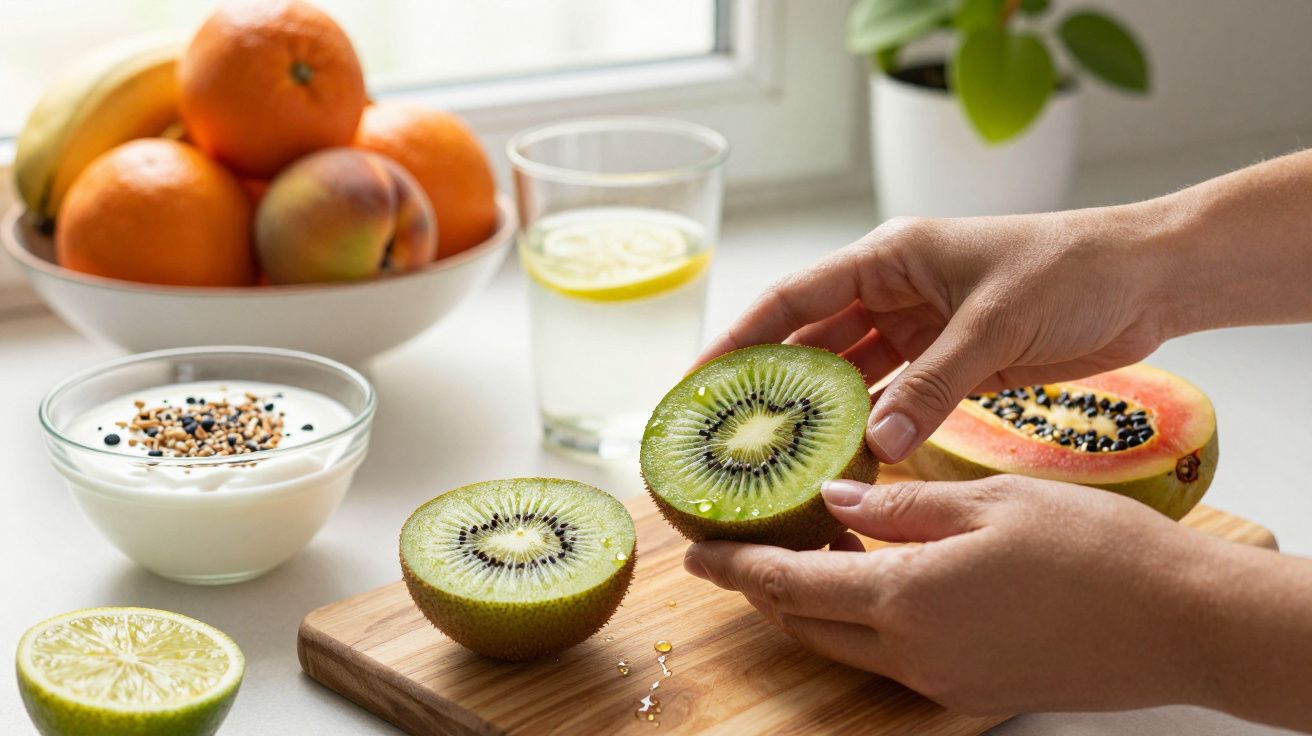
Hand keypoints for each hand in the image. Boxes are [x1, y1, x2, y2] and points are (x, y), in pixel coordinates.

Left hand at [682, 476, 1221, 714]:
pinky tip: (878, 584)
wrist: (1182, 622)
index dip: (736, 568)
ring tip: (803, 558)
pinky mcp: (973, 690)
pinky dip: (866, 623)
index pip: (789, 585)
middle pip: (807, 624)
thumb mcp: (988, 502)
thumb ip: (899, 510)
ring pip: (847, 645)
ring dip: (814, 607)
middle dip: (764, 589)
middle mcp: (913, 654)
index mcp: (907, 600)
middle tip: (738, 552)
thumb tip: (834, 505)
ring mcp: (943, 681)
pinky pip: (895, 659)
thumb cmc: (1095, 550)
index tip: (698, 552)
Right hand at [695, 210, 1172, 461]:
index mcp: (889, 258)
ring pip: (853, 377)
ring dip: (822, 414)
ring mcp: (921, 330)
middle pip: (813, 342)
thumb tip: (876, 449)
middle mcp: (894, 292)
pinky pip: (898, 400)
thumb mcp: (994, 323)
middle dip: (773, 385)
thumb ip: (933, 385)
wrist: (1147, 279)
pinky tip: (849, 461)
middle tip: (729, 436)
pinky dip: (875, 428)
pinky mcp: (952, 364)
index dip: (741, 337)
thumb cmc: (1070, 269)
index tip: (699, 379)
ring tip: (778, 459)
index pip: (794, 298)